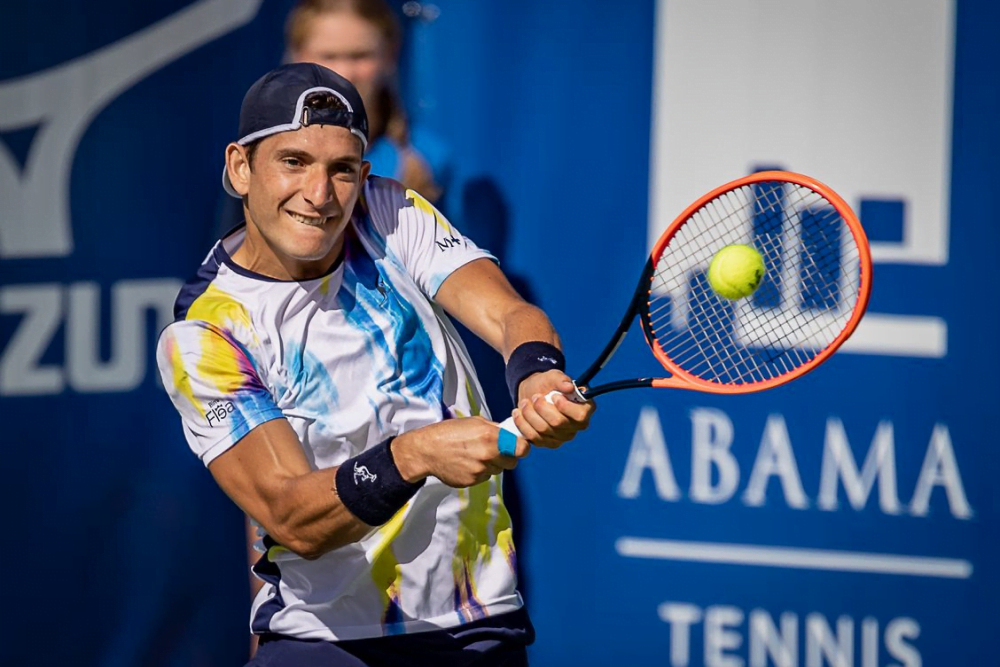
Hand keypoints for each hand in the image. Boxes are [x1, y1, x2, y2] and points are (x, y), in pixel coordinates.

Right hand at [391, 416, 530, 487]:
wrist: (427, 450)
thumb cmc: (450, 432)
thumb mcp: (474, 422)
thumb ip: (494, 428)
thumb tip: (509, 433)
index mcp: (491, 437)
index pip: (522, 448)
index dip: (522, 448)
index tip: (519, 447)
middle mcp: (488, 455)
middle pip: (512, 463)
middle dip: (507, 457)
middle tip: (496, 451)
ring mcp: (480, 470)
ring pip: (498, 470)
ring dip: (492, 464)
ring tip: (476, 455)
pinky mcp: (473, 481)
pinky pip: (484, 477)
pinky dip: (480, 471)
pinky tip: (467, 463)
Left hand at [512, 369, 594, 448]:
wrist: (533, 393)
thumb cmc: (548, 384)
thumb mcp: (553, 376)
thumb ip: (561, 379)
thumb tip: (569, 386)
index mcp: (585, 410)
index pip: (580, 416)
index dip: (564, 406)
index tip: (553, 395)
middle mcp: (576, 426)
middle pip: (557, 423)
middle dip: (541, 408)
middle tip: (534, 396)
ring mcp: (562, 437)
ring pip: (542, 431)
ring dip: (529, 415)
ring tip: (523, 403)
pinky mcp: (547, 443)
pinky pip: (533, 438)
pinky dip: (522, 427)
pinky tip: (517, 416)